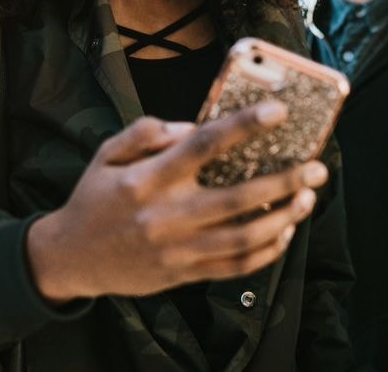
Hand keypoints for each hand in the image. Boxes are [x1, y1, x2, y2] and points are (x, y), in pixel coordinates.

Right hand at [26, 100, 327, 302]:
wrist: (71, 258)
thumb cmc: (94, 198)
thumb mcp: (107, 153)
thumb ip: (145, 132)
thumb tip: (192, 127)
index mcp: (148, 179)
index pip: (203, 147)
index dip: (243, 127)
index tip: (278, 111)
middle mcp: (165, 215)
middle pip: (236, 198)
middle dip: (283, 182)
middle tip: (316, 166)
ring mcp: (176, 250)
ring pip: (243, 238)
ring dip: (283, 218)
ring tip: (308, 197)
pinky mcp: (182, 274)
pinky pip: (233, 267)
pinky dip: (264, 252)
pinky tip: (284, 233)